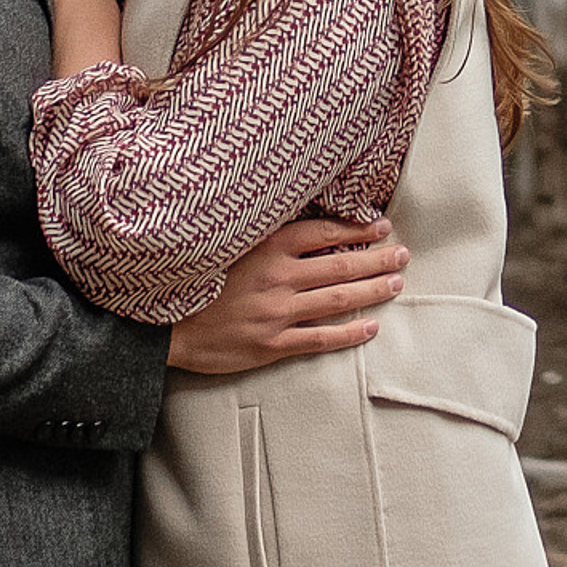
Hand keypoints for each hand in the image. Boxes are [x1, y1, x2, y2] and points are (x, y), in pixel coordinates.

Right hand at [166, 218, 408, 374]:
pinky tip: (371, 326)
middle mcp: (278, 277)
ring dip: (372, 290)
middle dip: (377, 258)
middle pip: (341, 264)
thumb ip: (267, 234)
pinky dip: (350, 332)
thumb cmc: (198, 281)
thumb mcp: (231, 244)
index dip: (357, 228)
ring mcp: (277, 312)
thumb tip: (307, 222)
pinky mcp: (272, 344)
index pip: (325, 232)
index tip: (381, 225)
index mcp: (268, 246)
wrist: (163, 329)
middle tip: (403, 254)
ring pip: (338, 298)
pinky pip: (320, 338)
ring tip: (396, 283)